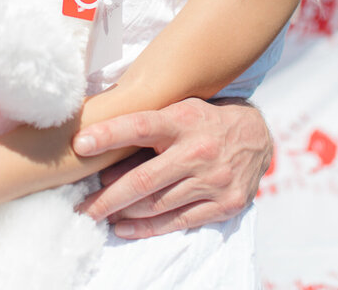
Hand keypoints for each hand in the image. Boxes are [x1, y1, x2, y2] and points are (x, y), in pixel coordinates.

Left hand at [72, 97, 272, 238]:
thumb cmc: (204, 120)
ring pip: (157, 204)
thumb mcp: (178, 110)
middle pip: (144, 179)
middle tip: (79, 208)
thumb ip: (146, 127)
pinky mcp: (226, 203)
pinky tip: (124, 228)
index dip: (109, 134)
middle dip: (106, 197)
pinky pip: (178, 221)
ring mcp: (214, 180)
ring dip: (122, 212)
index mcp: (184, 121)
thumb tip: (99, 146)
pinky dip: (147, 228)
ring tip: (98, 215)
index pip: (140, 126)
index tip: (79, 144)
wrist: (258, 135)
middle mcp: (199, 151)